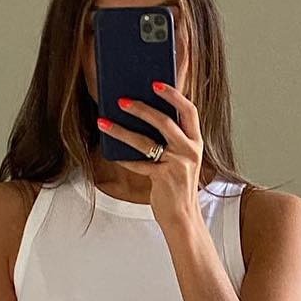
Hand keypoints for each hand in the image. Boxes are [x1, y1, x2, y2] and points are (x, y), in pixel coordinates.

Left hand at [96, 80, 204, 228]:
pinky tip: (112, 153)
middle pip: (165, 122)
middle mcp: (190, 151)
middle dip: (141, 109)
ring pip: (146, 142)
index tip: (156, 83)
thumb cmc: (178, 185)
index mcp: (195, 141)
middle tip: (121, 100)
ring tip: (104, 122)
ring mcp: (178, 165)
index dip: (173, 94)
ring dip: (122, 131)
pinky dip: (124, 159)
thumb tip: (143, 114)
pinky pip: (138, 164)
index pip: (189, 110)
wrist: (183, 217)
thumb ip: (171, 139)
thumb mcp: (181, 159)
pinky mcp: (164, 178)